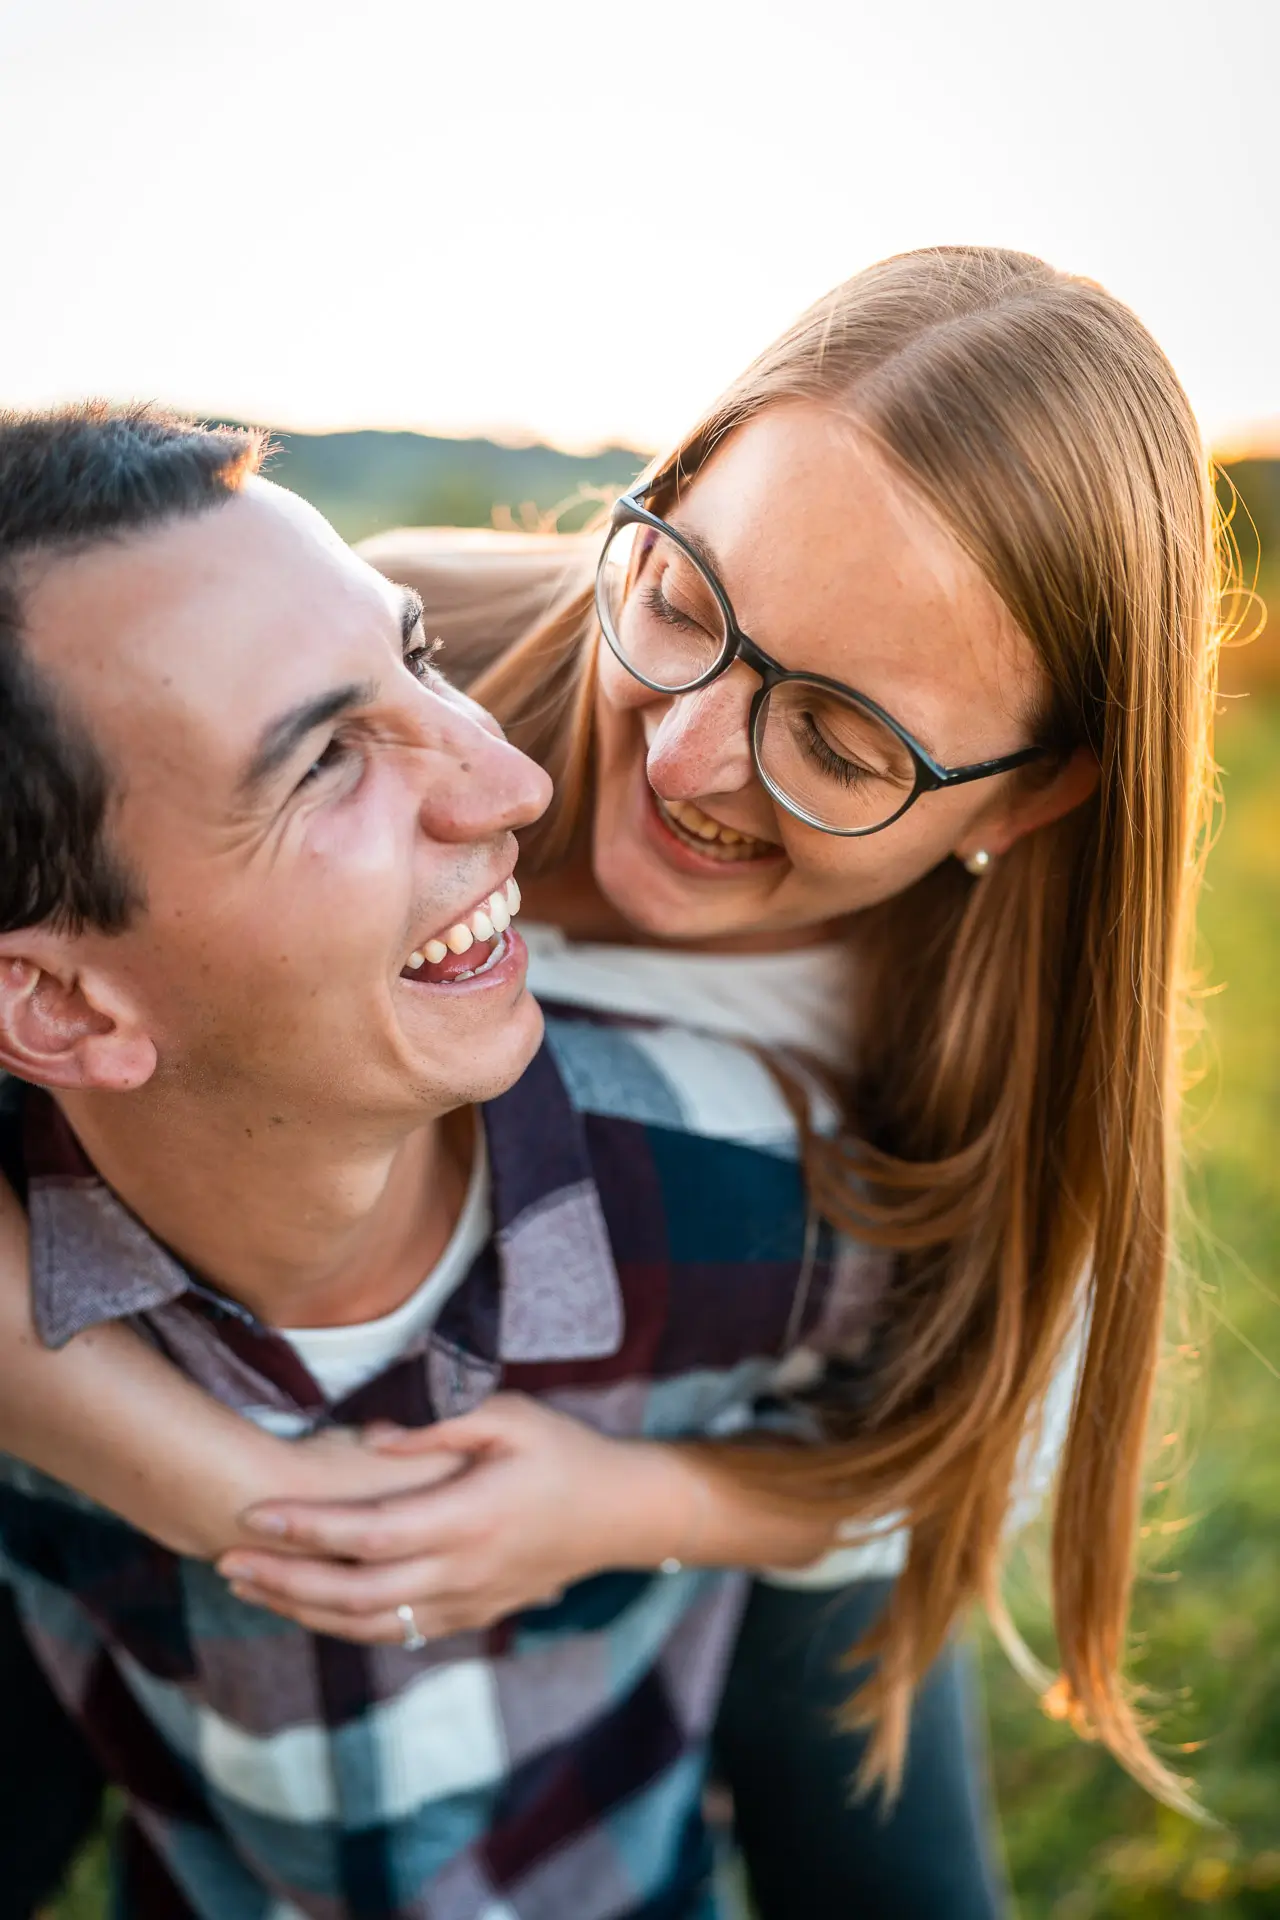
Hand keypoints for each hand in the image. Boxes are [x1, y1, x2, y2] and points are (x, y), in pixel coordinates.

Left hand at [218, 1394, 698, 1641]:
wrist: (619, 1515)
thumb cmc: (562, 1451)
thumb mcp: (510, 1416)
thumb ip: (439, 1425)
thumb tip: (369, 1437)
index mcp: (468, 1519)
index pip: (369, 1532)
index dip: (307, 1527)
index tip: (254, 1512)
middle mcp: (461, 1571)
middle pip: (354, 1591)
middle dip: (283, 1579)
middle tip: (224, 1560)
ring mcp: (464, 1602)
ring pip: (367, 1622)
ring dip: (300, 1609)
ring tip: (246, 1584)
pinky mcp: (468, 1616)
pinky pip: (393, 1631)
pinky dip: (340, 1623)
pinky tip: (303, 1605)